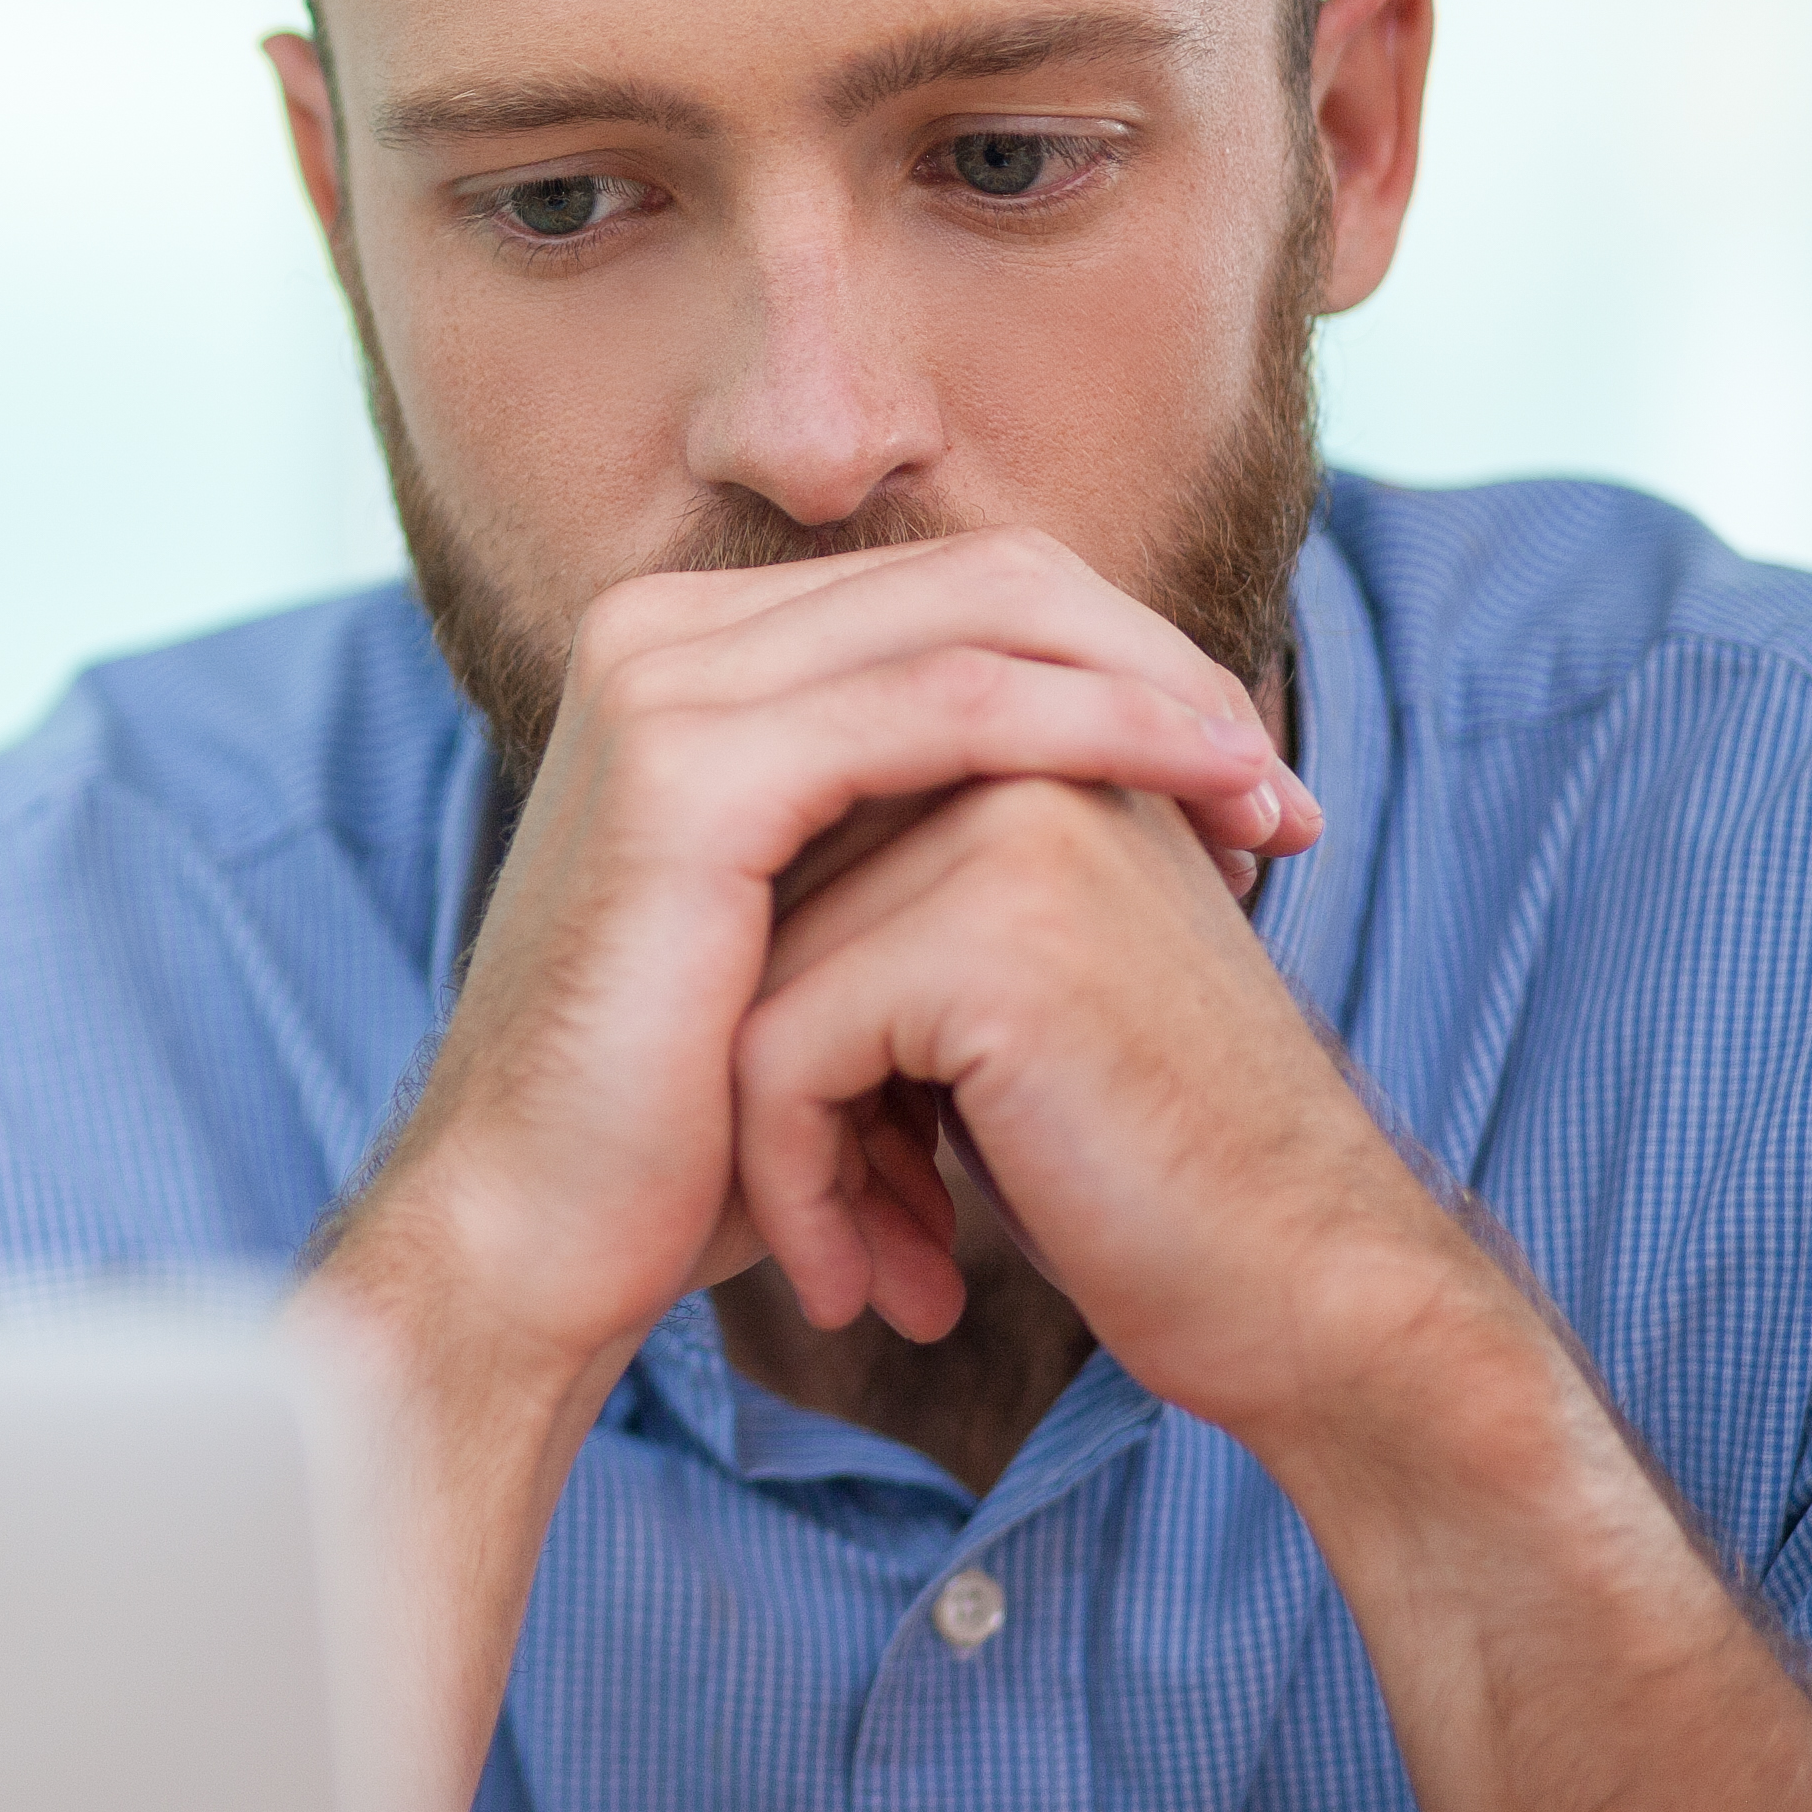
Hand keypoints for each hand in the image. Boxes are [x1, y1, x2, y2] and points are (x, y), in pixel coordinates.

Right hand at [324, 527, 1320, 1391]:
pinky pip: (953, 704)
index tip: (1236, 782)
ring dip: (1160, 696)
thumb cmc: (677, 1124)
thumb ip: (902, 838)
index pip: (950, 589)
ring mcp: (663, 683)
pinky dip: (1103, 733)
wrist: (531, 1237)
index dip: (1115, 661)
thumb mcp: (810, 940)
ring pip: (985, 615)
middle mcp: (658, 633)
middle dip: (1159, 664)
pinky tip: (1201, 795)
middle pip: (981, 575)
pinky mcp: (691, 765)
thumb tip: (1087, 794)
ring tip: (1272, 808)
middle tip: (1280, 792)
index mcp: (681, 653)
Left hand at [730, 769, 1453, 1438]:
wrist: (1324, 1305)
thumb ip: (890, 917)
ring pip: (754, 993)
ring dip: (790, 1163)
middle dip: (791, 1096)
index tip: (873, 1174)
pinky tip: (885, 1296)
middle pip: (766, 920)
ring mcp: (1007, 839)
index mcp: (1040, 758)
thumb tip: (719, 904)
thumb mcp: (1002, 1019)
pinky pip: (774, 1063)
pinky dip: (796, 1196)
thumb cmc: (1151, 1180)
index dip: (806, 1037)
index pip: (802, 865)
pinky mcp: (985, 945)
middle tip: (873, 1235)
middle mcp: (1025, 763)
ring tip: (881, 1271)